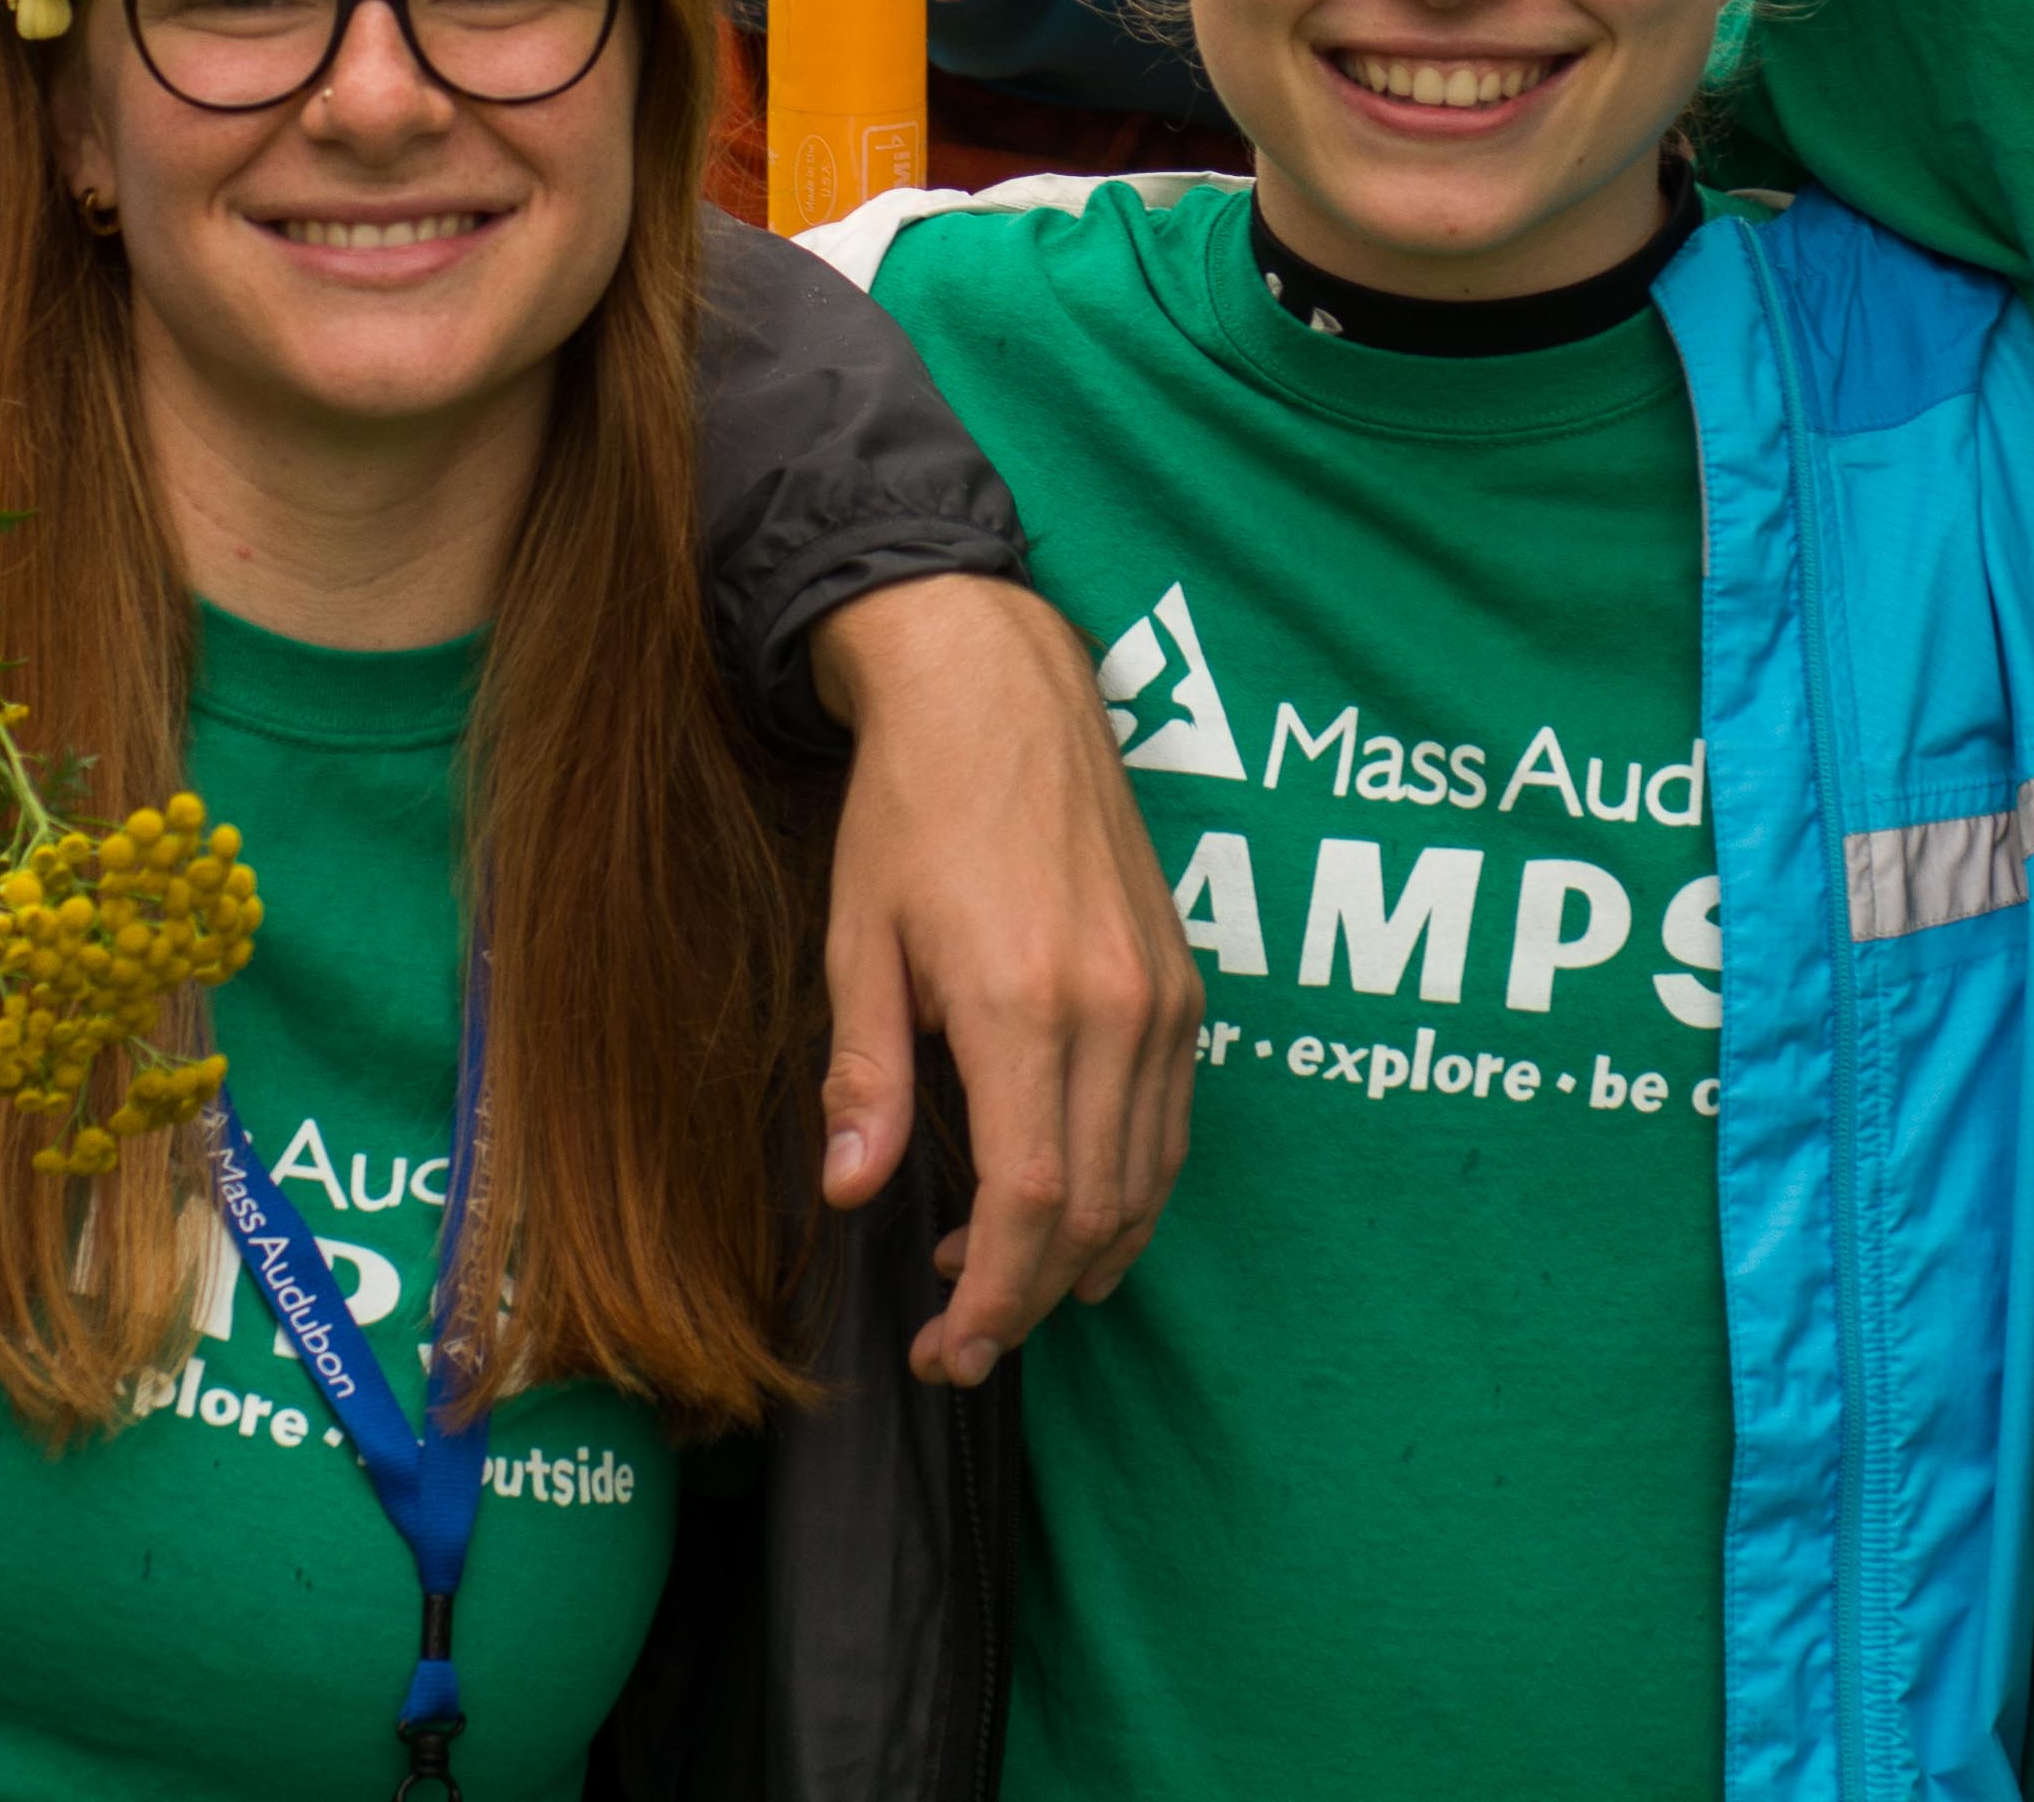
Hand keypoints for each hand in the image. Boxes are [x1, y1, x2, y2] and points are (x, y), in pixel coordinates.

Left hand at [803, 576, 1201, 1385]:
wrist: (997, 685)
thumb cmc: (912, 805)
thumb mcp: (859, 938)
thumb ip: (864, 1072)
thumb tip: (852, 1191)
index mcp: (1022, 1004)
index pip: (1031, 1202)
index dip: (993, 1296)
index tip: (948, 1347)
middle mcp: (1112, 1009)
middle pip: (1096, 1210)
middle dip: (1029, 1299)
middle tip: (961, 1344)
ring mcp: (1160, 995)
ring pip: (1148, 1178)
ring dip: (1083, 1255)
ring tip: (1001, 1283)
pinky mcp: (1181, 978)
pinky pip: (1171, 1121)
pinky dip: (1128, 1188)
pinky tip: (1069, 1208)